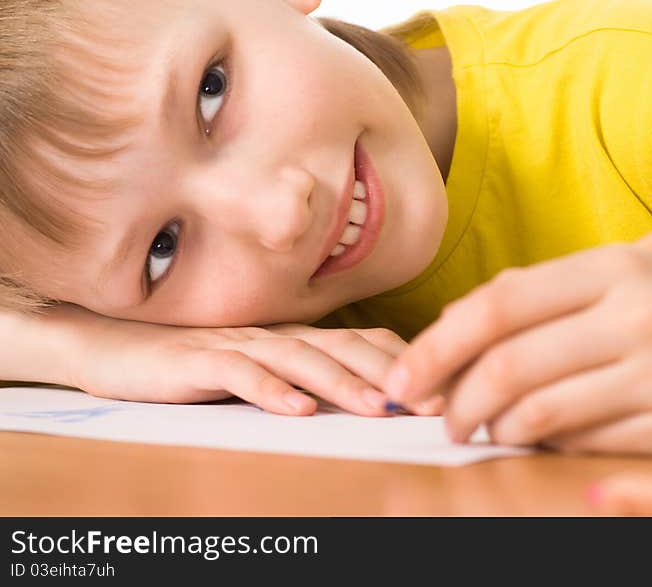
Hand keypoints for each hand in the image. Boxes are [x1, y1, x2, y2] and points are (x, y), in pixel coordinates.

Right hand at [57, 305, 439, 415]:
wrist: (116, 345)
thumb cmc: (195, 362)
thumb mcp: (260, 369)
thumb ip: (304, 376)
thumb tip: (364, 396)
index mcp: (294, 336)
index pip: (359, 340)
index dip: (401, 362)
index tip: (442, 387)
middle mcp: (273, 334)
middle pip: (340, 346)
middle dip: (388, 374)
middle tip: (427, 402)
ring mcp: (236, 342)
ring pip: (298, 358)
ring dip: (340, 383)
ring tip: (376, 408)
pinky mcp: (196, 359)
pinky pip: (237, 372)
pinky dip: (269, 390)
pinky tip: (297, 411)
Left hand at [384, 243, 651, 454]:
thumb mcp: (628, 278)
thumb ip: (546, 297)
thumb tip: (456, 330)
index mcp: (617, 268)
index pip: (499, 304)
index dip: (439, 345)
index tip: (405, 377)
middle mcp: (639, 317)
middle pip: (510, 364)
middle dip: (455, 400)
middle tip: (439, 418)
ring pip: (540, 413)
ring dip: (494, 428)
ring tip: (481, 429)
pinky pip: (584, 445)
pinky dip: (547, 445)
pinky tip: (540, 437)